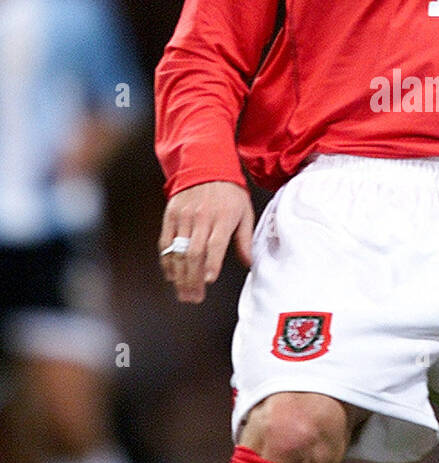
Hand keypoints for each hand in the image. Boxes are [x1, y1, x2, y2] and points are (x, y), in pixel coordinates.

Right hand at [159, 181, 253, 302]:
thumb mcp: (244, 212)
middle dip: (193, 279)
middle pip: (194, 253)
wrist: (206, 165)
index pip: (214, 245)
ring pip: (178, 251)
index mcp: (223, 218)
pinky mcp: (171, 216)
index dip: (211, 264)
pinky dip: (167, 261)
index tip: (208, 281)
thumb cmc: (229, 192)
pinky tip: (171, 275)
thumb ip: (245, 238)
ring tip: (183, 293)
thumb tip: (249, 262)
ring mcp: (184, 217)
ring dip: (180, 276)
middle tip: (194, 297)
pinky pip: (166, 242)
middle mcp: (201, 218)